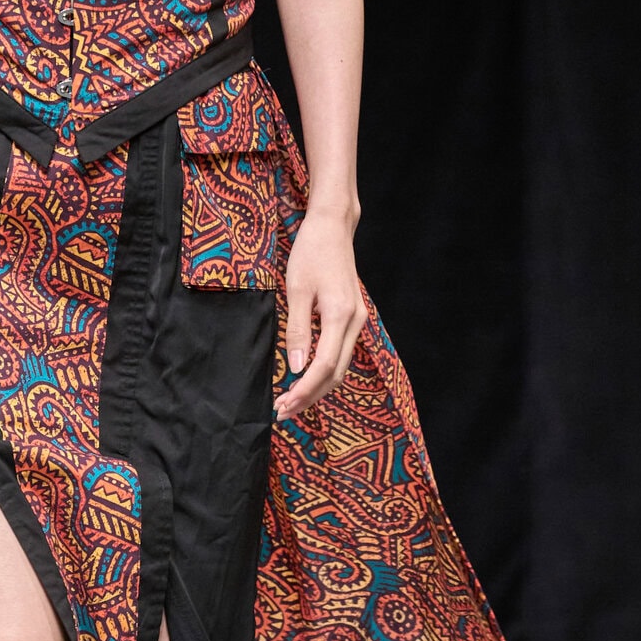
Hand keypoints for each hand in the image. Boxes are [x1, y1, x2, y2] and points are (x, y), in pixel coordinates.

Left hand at [275, 210, 365, 420]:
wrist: (333, 228)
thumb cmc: (310, 253)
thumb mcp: (296, 290)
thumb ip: (297, 331)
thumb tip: (294, 368)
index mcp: (341, 315)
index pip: (324, 366)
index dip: (304, 389)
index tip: (284, 404)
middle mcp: (355, 322)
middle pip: (336, 374)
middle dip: (310, 396)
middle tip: (283, 411)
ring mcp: (358, 321)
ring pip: (340, 367)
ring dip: (317, 387)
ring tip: (291, 401)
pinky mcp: (353, 318)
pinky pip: (341, 354)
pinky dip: (323, 372)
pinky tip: (305, 379)